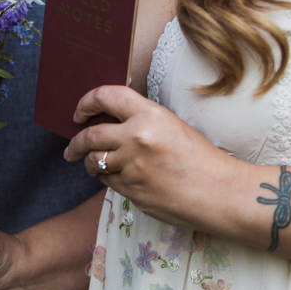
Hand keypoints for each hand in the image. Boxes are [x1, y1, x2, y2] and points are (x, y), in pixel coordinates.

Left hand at [63, 85, 230, 229]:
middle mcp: (138, 139)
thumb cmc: (201, 158)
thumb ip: (140, 122)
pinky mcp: (132, 192)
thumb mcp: (171, 126)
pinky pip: (108, 182)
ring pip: (95, 163)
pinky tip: (120, 178)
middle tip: (71, 148)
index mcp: (150, 116)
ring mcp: (133, 167)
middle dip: (75, 143)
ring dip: (91, 163)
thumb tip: (107, 123)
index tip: (79, 113)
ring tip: (94, 164)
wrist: (219, 192)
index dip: (86, 102)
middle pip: (89, 136)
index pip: (106, 97)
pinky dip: (108, 179)